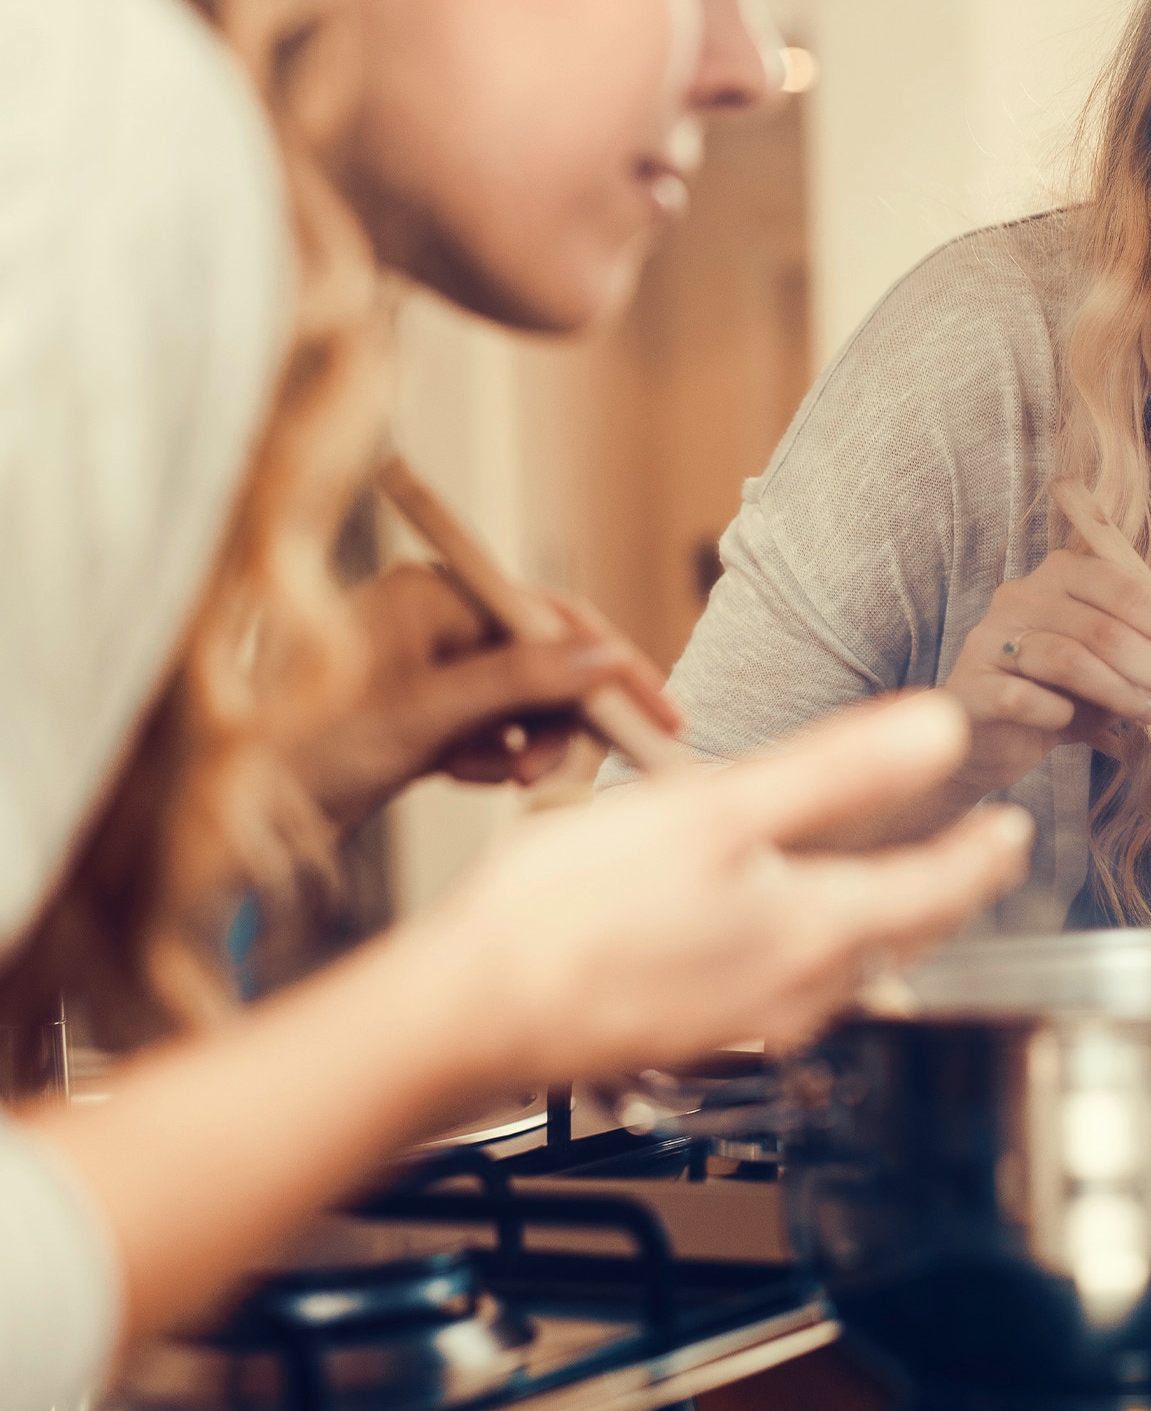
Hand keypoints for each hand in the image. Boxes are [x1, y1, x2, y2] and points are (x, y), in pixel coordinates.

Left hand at [295, 563, 680, 831]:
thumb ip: (520, 680)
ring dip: (532, 743)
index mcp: (434, 591)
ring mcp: (430, 667)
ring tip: (515, 779)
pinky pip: (492, 729)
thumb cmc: (306, 748)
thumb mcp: (425, 712)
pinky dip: (494, 757)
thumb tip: (604, 660)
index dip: (610, 662)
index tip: (659, 710)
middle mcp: (436, 619)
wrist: (231, 818)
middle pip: (544, 659)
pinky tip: (468, 775)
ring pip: (523, 700)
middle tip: (573, 768)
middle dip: (564, 715)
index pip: (551, 616)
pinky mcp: (423, 715)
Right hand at [436, 692, 1033, 1077]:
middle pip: (902, 935)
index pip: (938, 891)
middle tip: (975, 852)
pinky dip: (824, 944)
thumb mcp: (717, 809)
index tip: (1013, 830)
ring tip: (899, 878)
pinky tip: (790, 922)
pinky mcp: (699, 1033)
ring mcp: (748, 1025)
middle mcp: (798, 993)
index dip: (982, 855)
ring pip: (851, 966)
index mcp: (815, 931)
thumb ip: (838, 770)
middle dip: (946, 890)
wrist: (468, 1015)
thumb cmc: (575, 908)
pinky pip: (794, 986)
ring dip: (888, 920)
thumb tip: (941, 732)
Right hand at [944, 547, 1150, 797]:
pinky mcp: (970, 685)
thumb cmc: (1057, 693)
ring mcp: (991, 637)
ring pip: (1068, 657)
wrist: (984, 740)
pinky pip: (1023, 696)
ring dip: (1122, 692)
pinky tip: (1077, 726)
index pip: (1130, 591)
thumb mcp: (1118, 665)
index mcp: (1064, 573)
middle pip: (1107, 627)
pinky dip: (1061, 714)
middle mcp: (1023, 594)